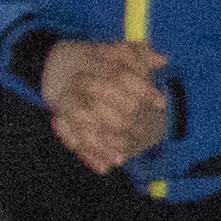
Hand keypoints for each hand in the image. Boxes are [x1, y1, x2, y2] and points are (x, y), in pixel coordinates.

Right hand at [38, 37, 169, 173]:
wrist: (58, 64)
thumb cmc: (95, 59)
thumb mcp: (117, 52)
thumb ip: (139, 56)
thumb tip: (163, 60)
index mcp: (95, 65)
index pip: (122, 77)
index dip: (143, 90)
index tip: (161, 103)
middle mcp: (79, 84)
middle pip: (100, 106)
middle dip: (121, 121)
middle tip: (141, 132)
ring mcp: (66, 103)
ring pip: (82, 126)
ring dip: (101, 144)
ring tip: (120, 158)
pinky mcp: (59, 117)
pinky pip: (70, 138)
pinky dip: (88, 154)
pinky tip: (104, 167)